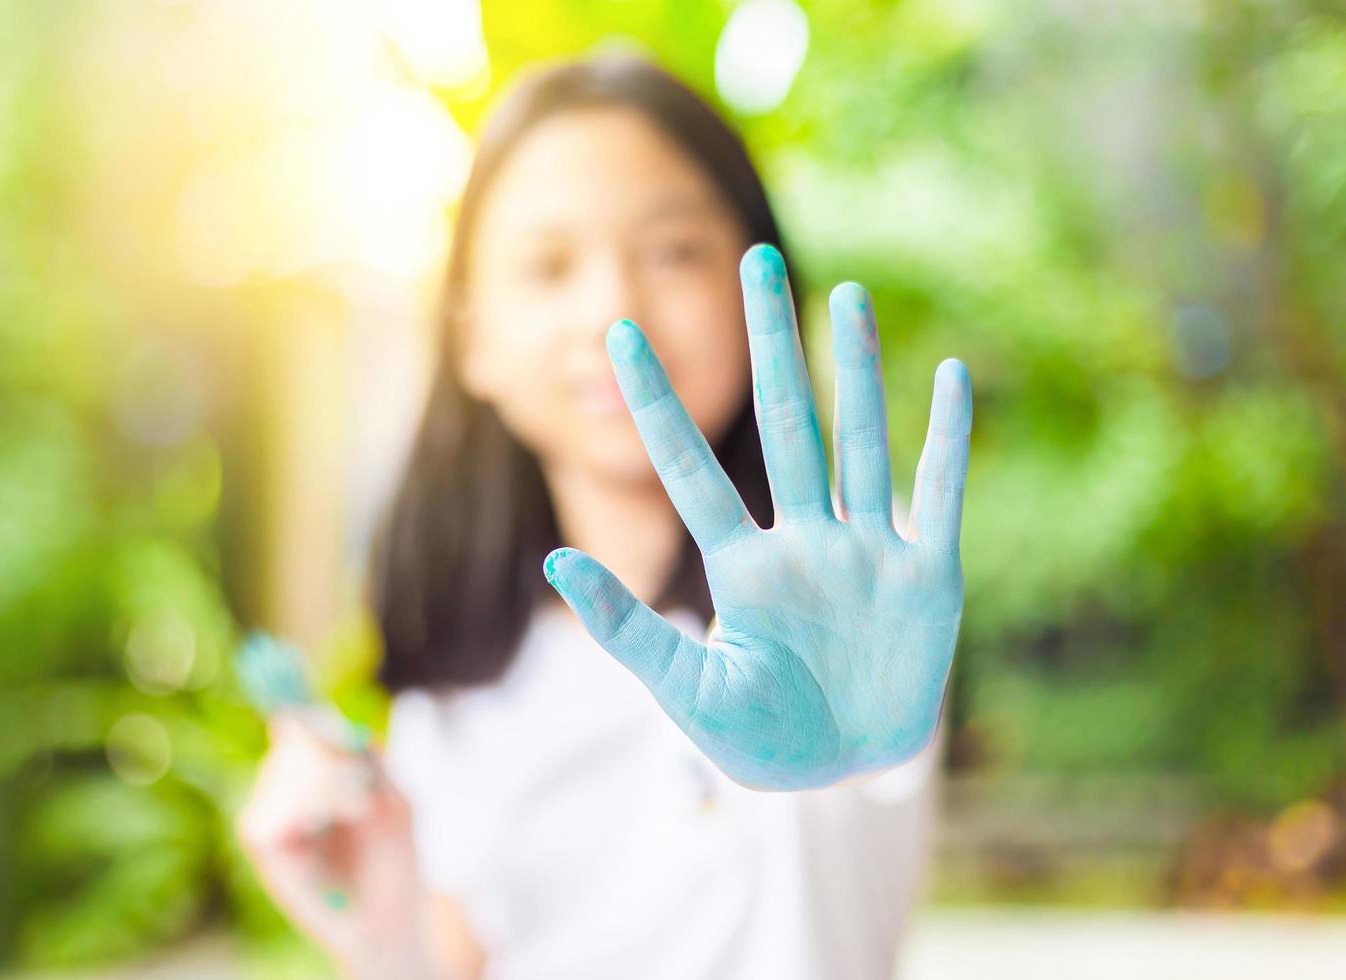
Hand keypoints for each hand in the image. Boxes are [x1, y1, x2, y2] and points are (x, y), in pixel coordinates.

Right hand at [238, 718, 436, 977]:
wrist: (386, 918)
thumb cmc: (393, 859)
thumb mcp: (397, 801)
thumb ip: (373, 764)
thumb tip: (347, 731)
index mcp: (320, 764)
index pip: (301, 720)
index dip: (294, 704)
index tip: (283, 676)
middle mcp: (289, 779)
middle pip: (297, 737)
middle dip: (335, 756)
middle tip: (365, 794)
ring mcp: (271, 807)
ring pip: (288, 770)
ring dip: (330, 787)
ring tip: (356, 817)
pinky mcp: (260, 839)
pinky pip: (270, 810)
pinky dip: (305, 813)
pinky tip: (323, 832)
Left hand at [543, 244, 971, 790]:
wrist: (845, 773)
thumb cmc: (760, 739)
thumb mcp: (689, 692)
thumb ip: (628, 630)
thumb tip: (555, 562)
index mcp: (743, 566)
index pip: (688, 469)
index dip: (655, 404)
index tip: (619, 336)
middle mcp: (805, 541)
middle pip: (787, 425)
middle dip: (771, 345)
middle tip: (756, 257)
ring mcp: (868, 551)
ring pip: (863, 442)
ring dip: (858, 370)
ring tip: (847, 293)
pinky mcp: (928, 576)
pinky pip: (939, 496)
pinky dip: (948, 441)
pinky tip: (951, 375)